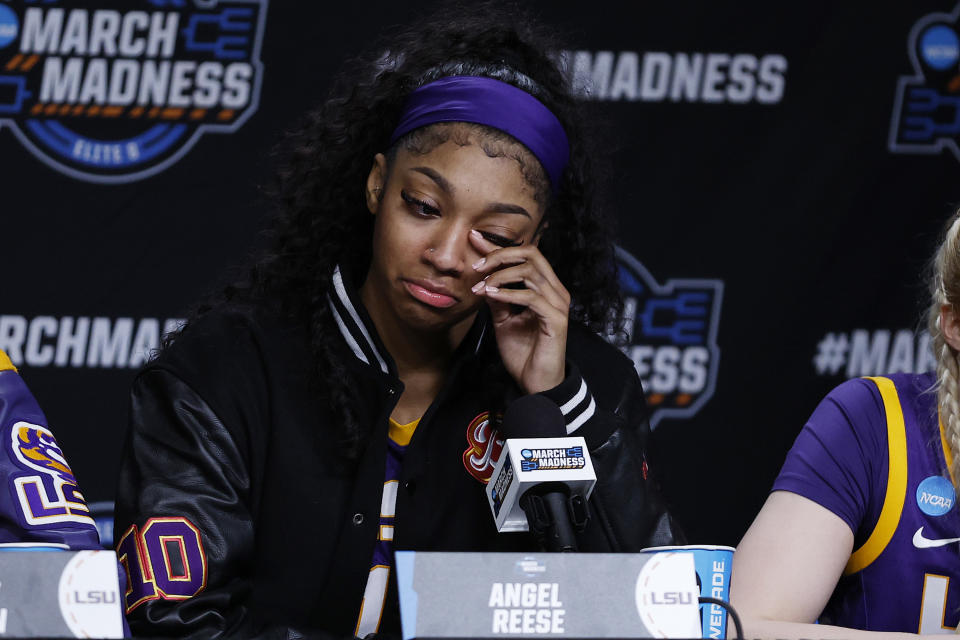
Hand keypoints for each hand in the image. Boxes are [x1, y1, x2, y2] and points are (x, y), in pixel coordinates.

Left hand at [469, 229, 569, 393]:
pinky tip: (491, 296)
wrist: (535, 383)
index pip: (526, 256)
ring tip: (481, 287)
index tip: (474, 240)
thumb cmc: (523, 352)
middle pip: (532, 254)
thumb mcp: (503, 320)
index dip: (499, 247)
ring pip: (530, 272)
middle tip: (477, 266)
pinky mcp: (556, 320)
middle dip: (501, 255)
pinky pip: (532, 297)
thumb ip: (497, 299)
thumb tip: (483, 280)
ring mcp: (558, 304)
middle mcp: (556, 291)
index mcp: (546, 288)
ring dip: (500, 276)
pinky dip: (509, 294)